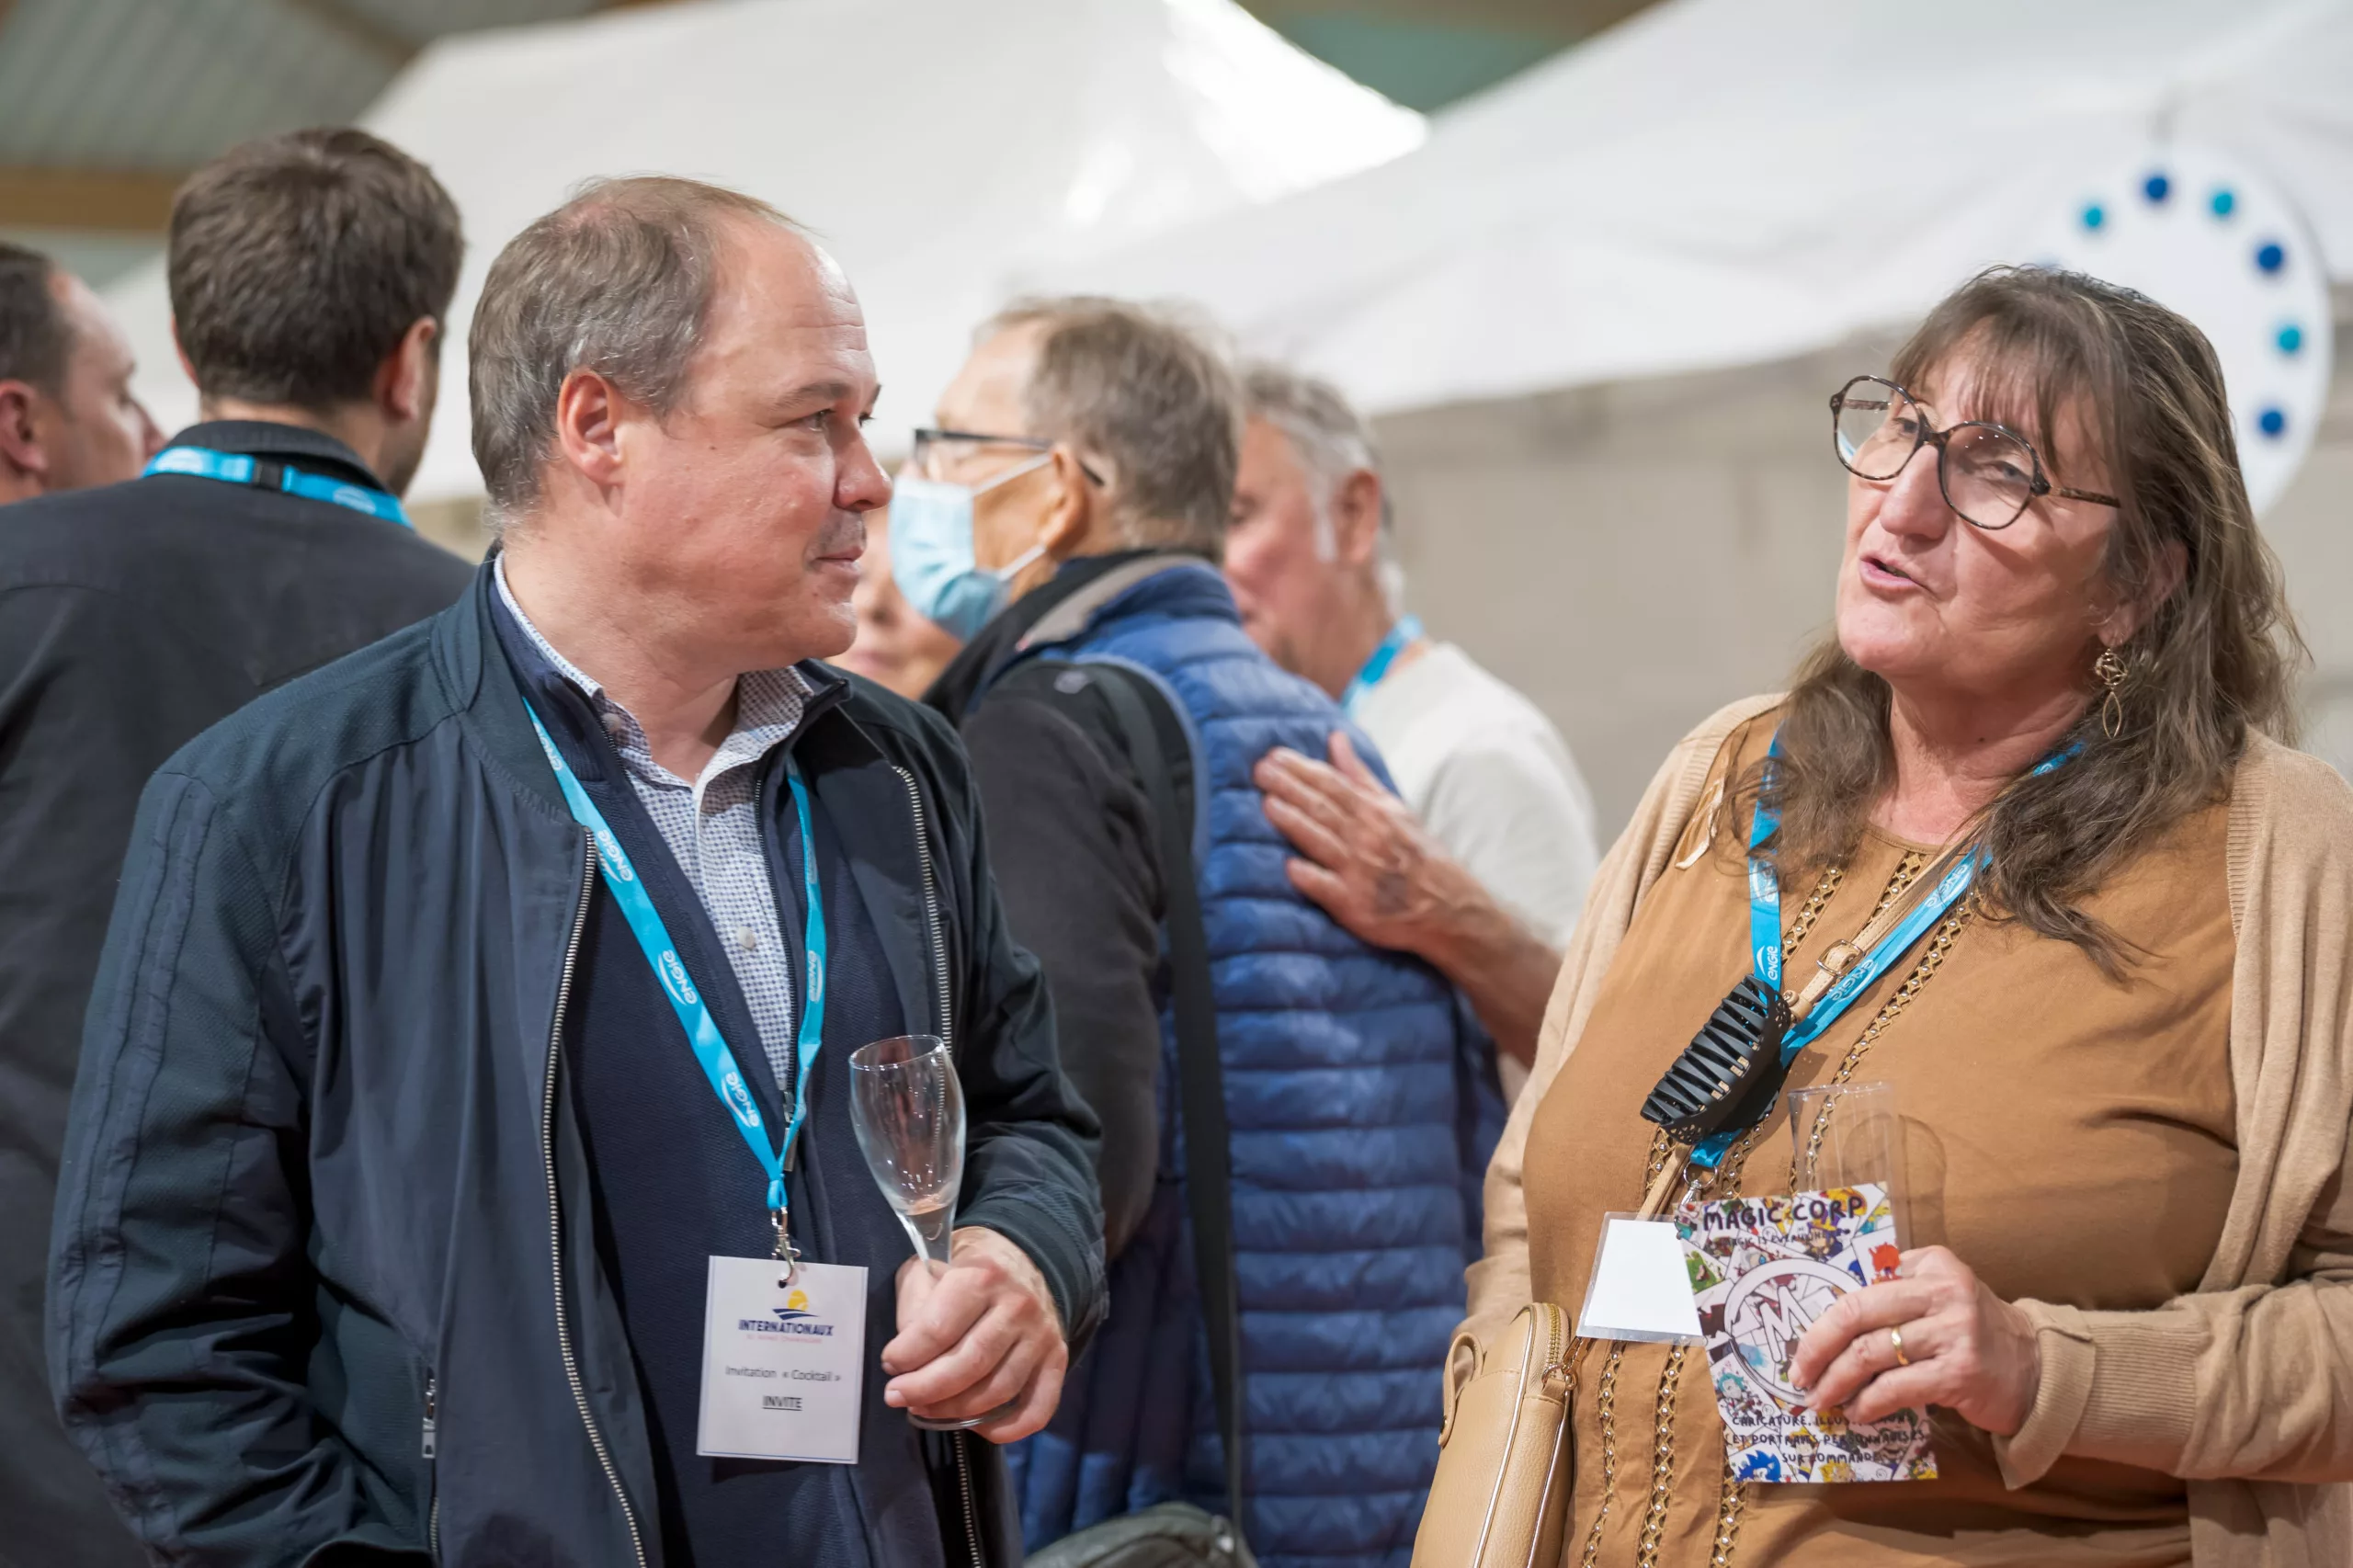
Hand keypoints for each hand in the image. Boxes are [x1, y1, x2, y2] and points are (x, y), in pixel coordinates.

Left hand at [881, 1227, 1066, 1441]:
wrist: (1024, 1256)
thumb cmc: (966, 1264)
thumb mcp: (929, 1266)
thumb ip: (915, 1306)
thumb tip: (907, 1358)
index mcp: (983, 1275)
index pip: (939, 1330)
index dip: (907, 1355)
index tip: (890, 1364)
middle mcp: (1018, 1306)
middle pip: (970, 1365)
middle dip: (925, 1389)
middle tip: (896, 1396)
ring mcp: (1042, 1335)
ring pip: (998, 1391)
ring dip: (955, 1410)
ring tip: (924, 1408)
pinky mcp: (1057, 1359)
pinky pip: (1038, 1407)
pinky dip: (1008, 1428)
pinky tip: (976, 1426)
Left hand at [1253, 731, 1483, 955]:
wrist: (1448, 906)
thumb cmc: (1413, 853)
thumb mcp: (1393, 807)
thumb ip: (1358, 774)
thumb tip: (1335, 738)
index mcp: (1373, 812)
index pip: (1332, 785)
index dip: (1302, 769)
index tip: (1274, 756)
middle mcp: (1366, 838)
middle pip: (1323, 808)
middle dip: (1291, 788)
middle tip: (1261, 771)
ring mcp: (1360, 873)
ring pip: (1323, 842)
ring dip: (1297, 823)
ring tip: (1269, 805)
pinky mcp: (1356, 907)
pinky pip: (1331, 890)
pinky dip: (1313, 878)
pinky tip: (1290, 868)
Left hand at [1785, 1246, 2040, 1434]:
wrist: (2037, 1369)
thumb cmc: (1974, 1333)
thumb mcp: (1938, 1299)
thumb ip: (1894, 1296)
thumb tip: (1827, 1323)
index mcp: (1931, 1263)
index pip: (1861, 1285)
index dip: (1824, 1315)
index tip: (1803, 1340)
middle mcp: (1943, 1291)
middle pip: (1856, 1312)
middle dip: (1817, 1346)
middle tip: (1799, 1372)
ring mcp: (1954, 1332)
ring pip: (1871, 1353)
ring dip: (1836, 1381)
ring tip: (1821, 1399)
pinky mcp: (1960, 1373)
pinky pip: (1896, 1387)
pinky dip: (1868, 1403)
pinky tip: (1857, 1413)